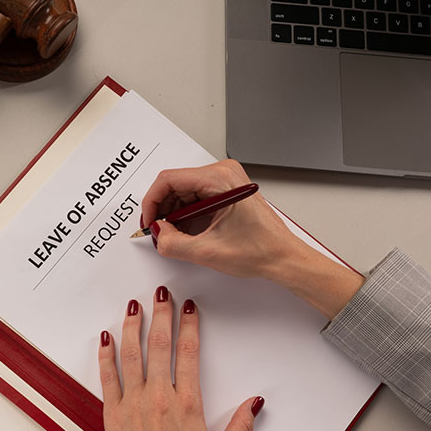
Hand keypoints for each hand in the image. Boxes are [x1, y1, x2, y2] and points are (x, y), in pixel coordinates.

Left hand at [89, 287, 262, 430]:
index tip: (189, 307)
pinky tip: (106, 338)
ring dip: (133, 326)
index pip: (189, 354)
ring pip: (132, 355)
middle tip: (161, 293)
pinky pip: (108, 377)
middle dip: (161, 315)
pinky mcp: (114, 414)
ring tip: (133, 305)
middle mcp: (159, 398)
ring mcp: (133, 404)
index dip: (189, 326)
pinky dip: (106, 355)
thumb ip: (241, 427)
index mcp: (187, 405)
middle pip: (160, 346)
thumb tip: (256, 402)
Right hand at [142, 159, 298, 278]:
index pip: (169, 179)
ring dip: (172, 212)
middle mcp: (223, 173)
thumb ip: (173, 243)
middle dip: (161, 209)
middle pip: (174, 183)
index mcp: (220, 179)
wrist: (282, 257)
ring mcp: (224, 180)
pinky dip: (184, 213)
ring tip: (173, 234)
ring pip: (182, 190)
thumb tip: (157, 233)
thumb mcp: (208, 251)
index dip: (152, 202)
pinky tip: (185, 230)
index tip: (149, 221)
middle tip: (158, 231)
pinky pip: (194, 195)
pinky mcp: (224, 190)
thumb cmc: (261, 249)